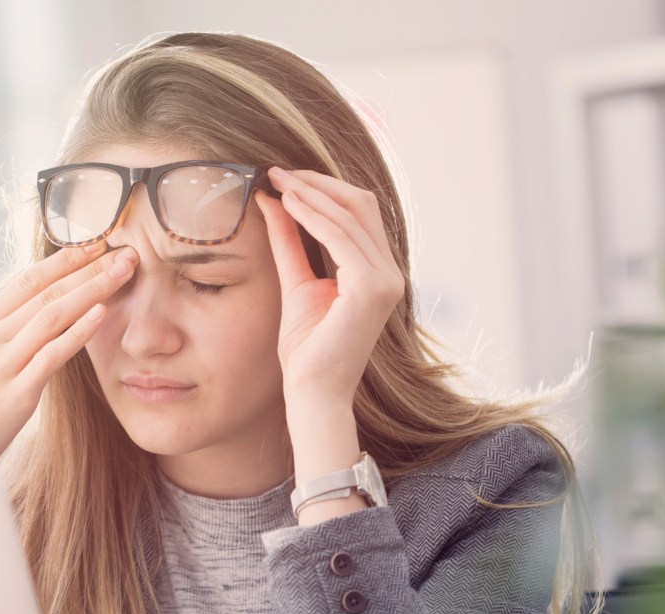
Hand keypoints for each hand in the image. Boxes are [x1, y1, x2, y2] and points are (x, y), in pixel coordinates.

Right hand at [0, 243, 138, 464]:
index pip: (25, 282)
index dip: (62, 261)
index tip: (92, 245)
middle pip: (45, 293)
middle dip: (87, 268)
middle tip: (124, 250)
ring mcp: (1, 367)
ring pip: (53, 316)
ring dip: (93, 289)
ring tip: (124, 270)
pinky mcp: (16, 397)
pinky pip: (52, 357)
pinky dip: (79, 332)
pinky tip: (102, 313)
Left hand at [256, 167, 405, 408]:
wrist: (312, 392)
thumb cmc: (307, 350)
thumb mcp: (296, 283)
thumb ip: (290, 243)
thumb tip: (274, 201)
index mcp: (378, 272)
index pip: (358, 213)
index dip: (323, 188)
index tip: (285, 177)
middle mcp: (390, 273)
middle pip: (360, 205)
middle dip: (318, 183)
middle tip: (279, 171)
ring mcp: (386, 281)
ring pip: (351, 215)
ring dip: (312, 193)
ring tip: (278, 181)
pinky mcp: (371, 289)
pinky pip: (342, 238)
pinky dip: (314, 216)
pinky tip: (288, 204)